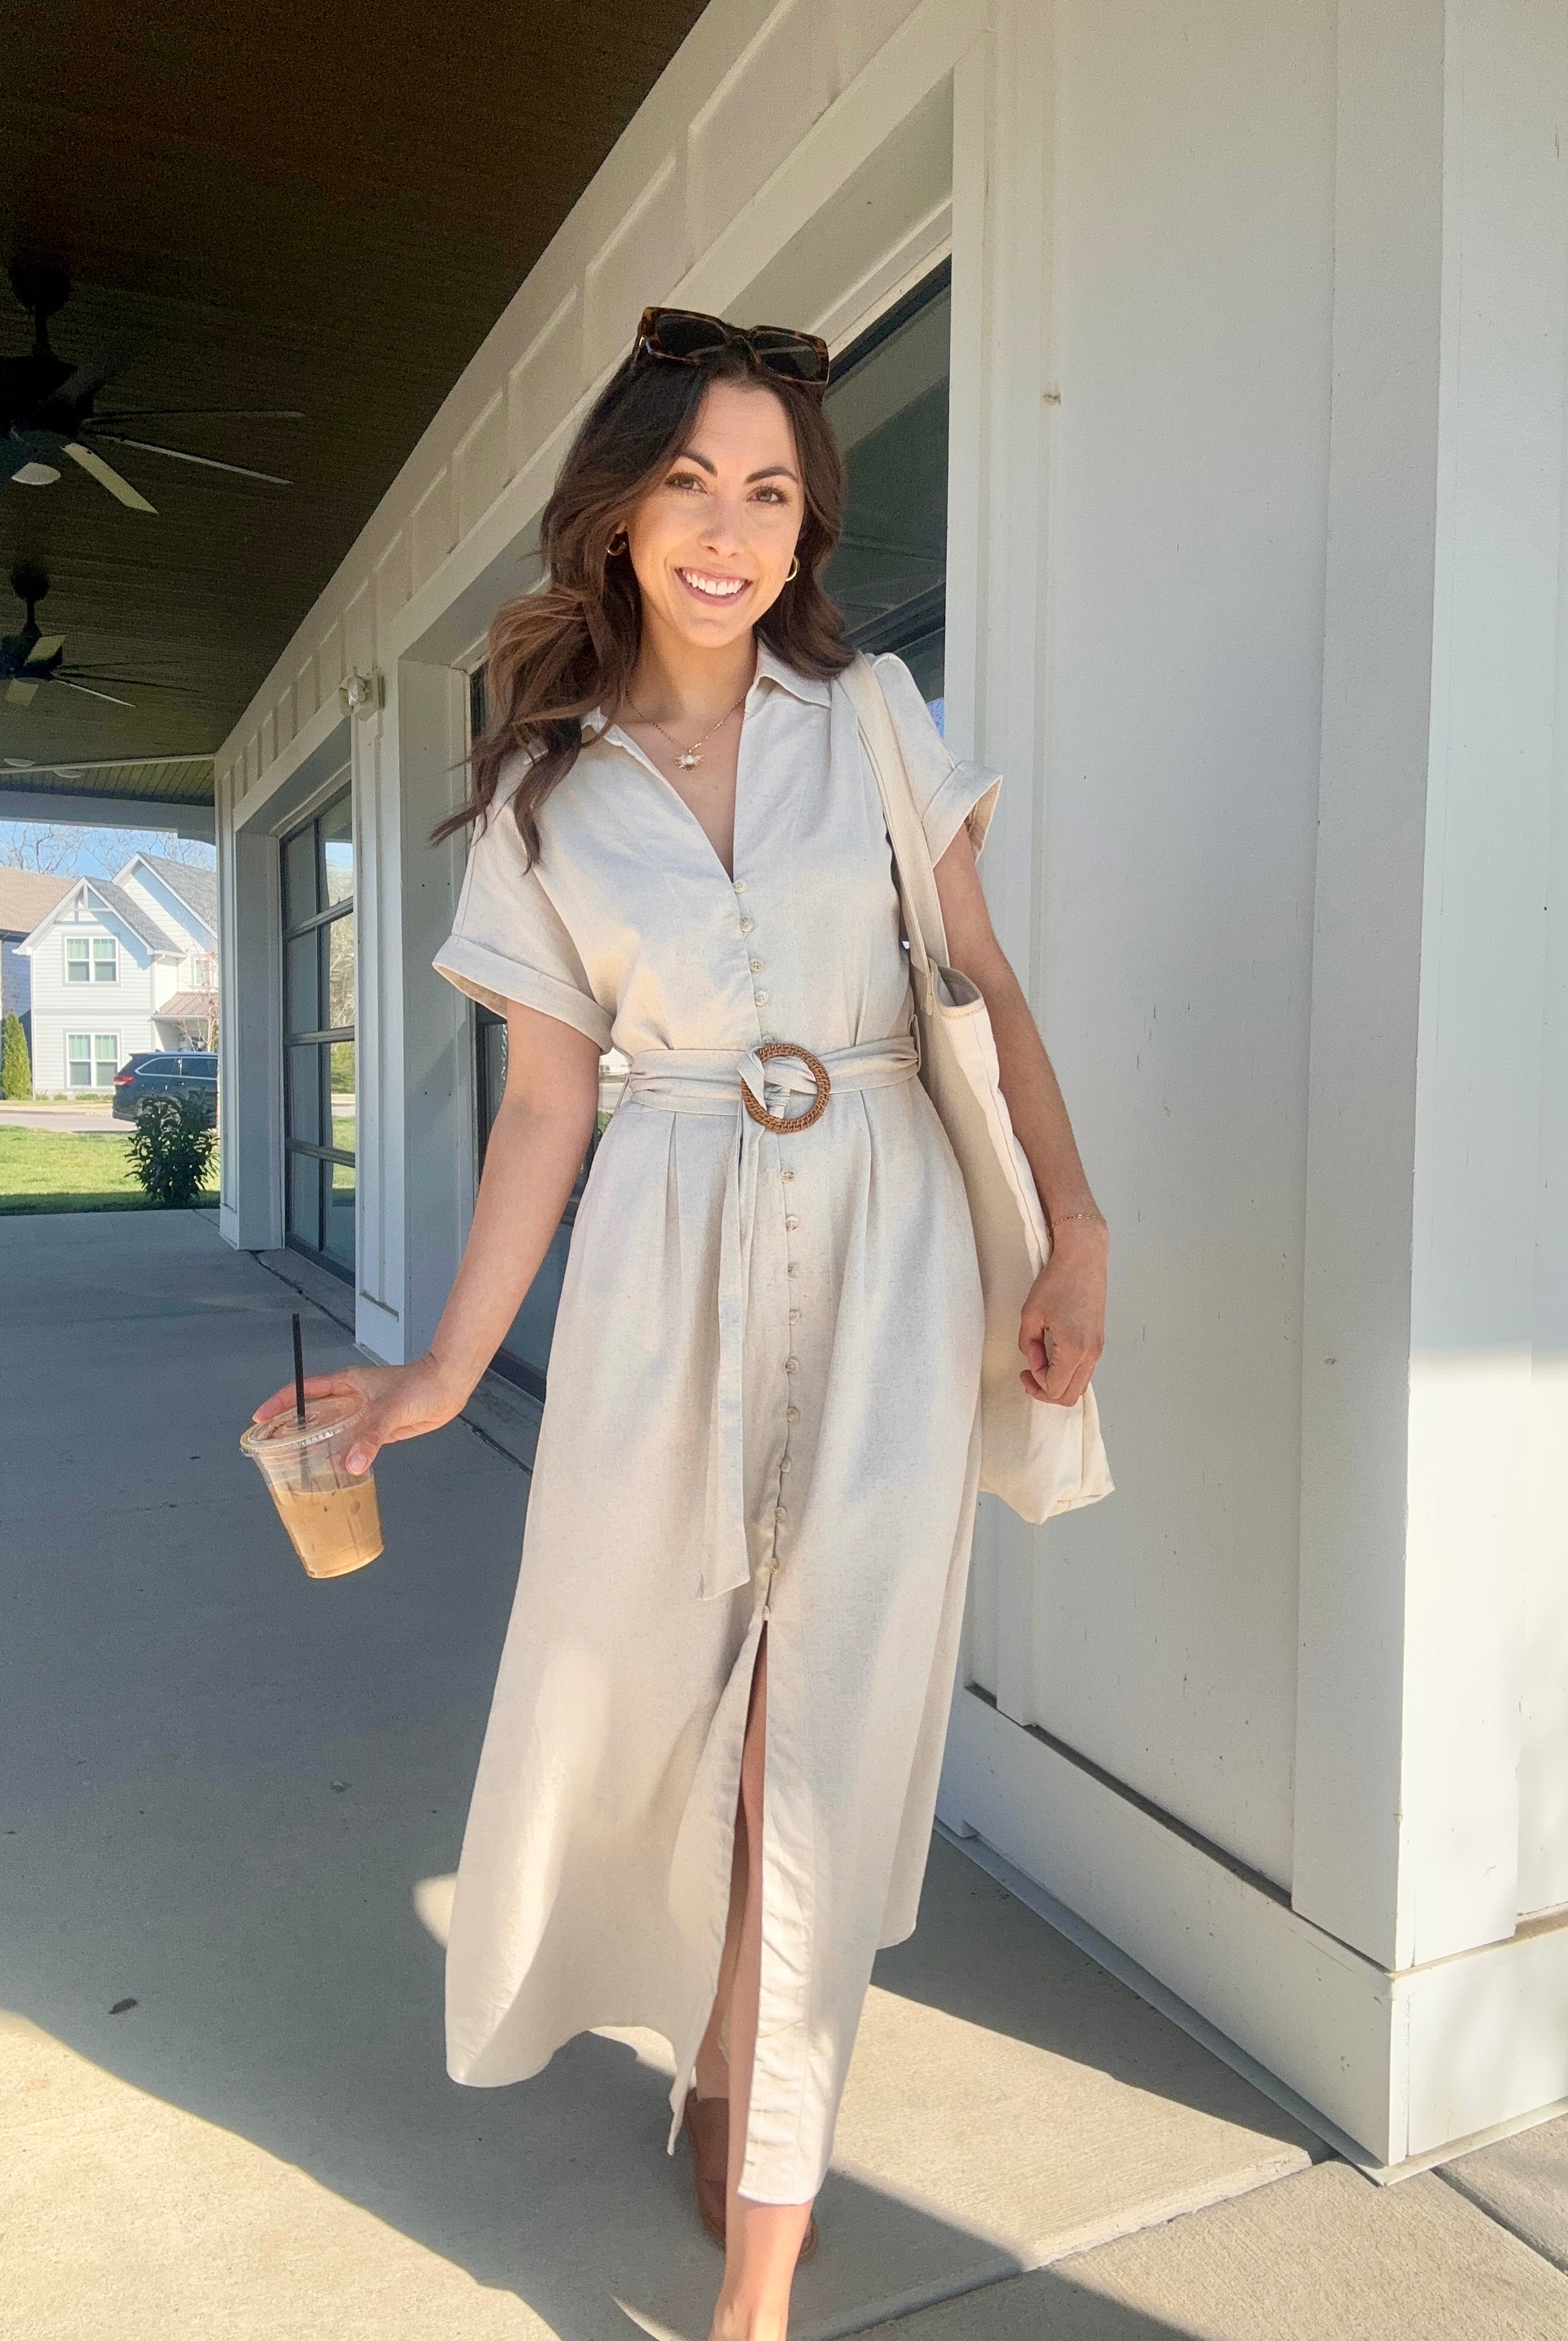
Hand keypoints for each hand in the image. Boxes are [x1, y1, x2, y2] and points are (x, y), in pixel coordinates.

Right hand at [251, 1353, 467, 1473]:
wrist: (447, 1387)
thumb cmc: (421, 1384)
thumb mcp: (391, 1409)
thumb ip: (371, 1436)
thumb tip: (353, 1463)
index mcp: (347, 1384)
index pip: (304, 1390)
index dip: (281, 1402)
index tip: (261, 1416)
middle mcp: (351, 1399)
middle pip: (313, 1412)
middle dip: (291, 1426)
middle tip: (272, 1444)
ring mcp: (363, 1414)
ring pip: (331, 1429)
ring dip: (315, 1442)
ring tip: (295, 1460)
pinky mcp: (378, 1429)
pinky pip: (351, 1443)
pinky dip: (340, 1454)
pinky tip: (333, 1467)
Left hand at [1018, 1219, 1106, 1405]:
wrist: (1083, 1259)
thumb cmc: (1058, 1281)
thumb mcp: (1030, 1314)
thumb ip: (1027, 1344)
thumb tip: (1033, 1358)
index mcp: (1074, 1349)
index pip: (1054, 1387)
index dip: (1035, 1379)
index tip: (1027, 1358)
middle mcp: (1091, 1354)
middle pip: (1069, 1396)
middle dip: (1044, 1390)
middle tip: (1028, 1373)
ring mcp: (1098, 1349)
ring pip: (1078, 1386)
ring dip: (1057, 1382)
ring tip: (1039, 1362)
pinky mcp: (1098, 1342)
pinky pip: (1084, 1371)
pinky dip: (1067, 1373)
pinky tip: (1053, 1357)